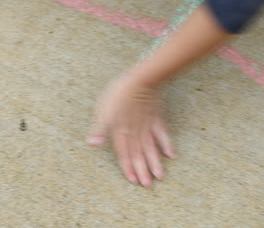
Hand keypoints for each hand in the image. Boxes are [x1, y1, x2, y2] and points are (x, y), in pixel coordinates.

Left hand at [87, 73, 175, 187]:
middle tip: (148, 185)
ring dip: (155, 162)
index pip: (124, 153)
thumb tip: (92, 144)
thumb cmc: (119, 92)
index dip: (128, 167)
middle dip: (143, 170)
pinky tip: (171, 155)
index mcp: (121, 130)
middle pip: (139, 153)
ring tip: (161, 176)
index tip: (133, 180)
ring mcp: (148, 125)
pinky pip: (163, 134)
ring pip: (152, 147)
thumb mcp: (103, 109)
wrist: (141, 79)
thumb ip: (99, 128)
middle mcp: (136, 131)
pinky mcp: (157, 118)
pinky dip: (167, 144)